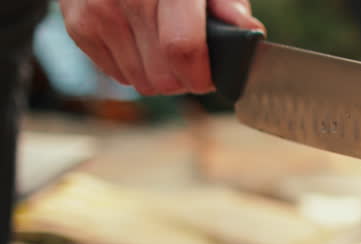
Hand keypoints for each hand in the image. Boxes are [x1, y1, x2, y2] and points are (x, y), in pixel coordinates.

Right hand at [60, 0, 263, 95]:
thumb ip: (229, 4)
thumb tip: (249, 32)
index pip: (182, 49)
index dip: (202, 75)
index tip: (210, 76)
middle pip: (163, 78)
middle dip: (184, 79)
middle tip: (191, 62)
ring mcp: (99, 12)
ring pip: (141, 84)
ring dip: (160, 76)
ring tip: (166, 50)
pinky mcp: (78, 25)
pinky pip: (118, 76)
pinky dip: (135, 67)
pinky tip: (141, 42)